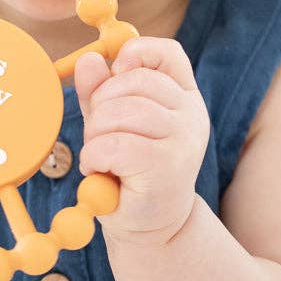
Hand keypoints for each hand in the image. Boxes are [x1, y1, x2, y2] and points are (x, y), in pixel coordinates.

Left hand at [74, 36, 210, 247]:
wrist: (152, 227)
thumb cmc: (130, 171)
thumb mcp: (112, 123)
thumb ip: (100, 90)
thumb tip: (88, 60)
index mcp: (183, 96)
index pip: (167, 53)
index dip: (135, 53)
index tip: (115, 74)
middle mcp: (191, 114)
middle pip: (133, 81)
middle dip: (101, 104)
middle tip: (98, 134)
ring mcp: (184, 139)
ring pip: (121, 112)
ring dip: (95, 134)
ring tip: (99, 155)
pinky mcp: (167, 167)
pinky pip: (114, 145)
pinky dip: (95, 157)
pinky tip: (99, 171)